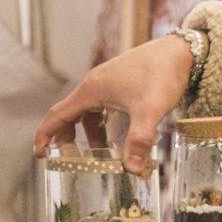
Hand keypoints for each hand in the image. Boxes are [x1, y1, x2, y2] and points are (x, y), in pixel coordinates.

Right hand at [34, 34, 197, 173]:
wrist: (181, 50)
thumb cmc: (162, 75)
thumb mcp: (150, 110)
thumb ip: (139, 141)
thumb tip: (132, 170)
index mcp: (92, 89)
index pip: (57, 114)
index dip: (45, 135)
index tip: (40, 154)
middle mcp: (94, 84)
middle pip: (69, 114)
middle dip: (66, 138)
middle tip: (71, 159)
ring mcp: (107, 82)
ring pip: (87, 111)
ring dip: (88, 133)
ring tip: (101, 154)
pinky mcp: (120, 82)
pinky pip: (101, 106)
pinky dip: (102, 124)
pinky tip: (116, 136)